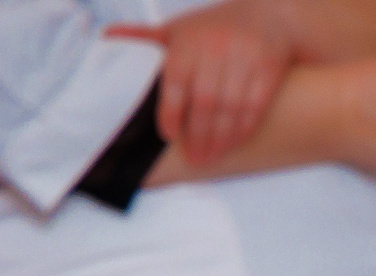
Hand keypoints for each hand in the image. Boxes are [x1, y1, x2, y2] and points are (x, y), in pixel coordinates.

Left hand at [112, 1, 296, 165]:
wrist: (269, 14)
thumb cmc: (213, 29)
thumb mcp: (179, 29)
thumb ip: (145, 38)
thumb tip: (106, 37)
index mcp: (189, 41)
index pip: (177, 80)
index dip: (171, 111)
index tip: (167, 135)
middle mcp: (217, 48)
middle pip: (206, 100)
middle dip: (198, 134)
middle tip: (193, 160)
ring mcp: (245, 59)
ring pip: (232, 108)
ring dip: (220, 139)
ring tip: (209, 158)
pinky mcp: (269, 70)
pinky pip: (255, 108)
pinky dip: (242, 131)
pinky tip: (232, 145)